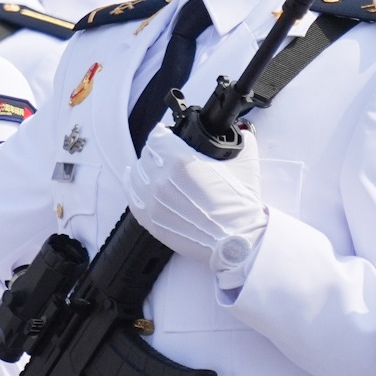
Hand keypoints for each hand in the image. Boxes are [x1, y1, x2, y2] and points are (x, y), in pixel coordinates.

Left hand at [126, 124, 267, 288]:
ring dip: (146, 168)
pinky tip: (133, 177)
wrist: (237, 241)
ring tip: (156, 169)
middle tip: (168, 155)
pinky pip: (130, 194)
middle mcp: (161, 179)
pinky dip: (131, 183)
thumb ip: (241, 144)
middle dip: (158, 151)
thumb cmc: (240, 206)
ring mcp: (152, 200)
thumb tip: (243, 134)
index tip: (167, 135)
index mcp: (181, 161)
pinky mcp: (148, 218)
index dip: (164, 134)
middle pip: (148, 154)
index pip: (158, 137)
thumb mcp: (244, 166)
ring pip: (137, 172)